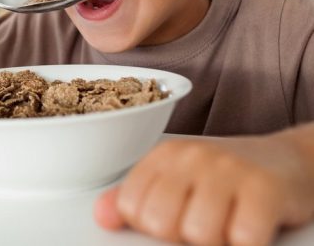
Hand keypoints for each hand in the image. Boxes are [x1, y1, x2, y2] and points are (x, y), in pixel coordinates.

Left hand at [94, 131, 313, 244]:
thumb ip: (137, 198)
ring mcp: (229, 169)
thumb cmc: (228, 178)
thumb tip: (101, 216)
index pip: (132, 206)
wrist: (291, 161)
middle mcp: (193, 156)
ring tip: (230, 223)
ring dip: (218, 241)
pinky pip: (243, 238)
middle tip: (205, 223)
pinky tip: (253, 226)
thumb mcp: (179, 180)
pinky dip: (248, 243)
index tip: (175, 217)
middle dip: (181, 236)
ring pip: (199, 233)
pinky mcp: (266, 188)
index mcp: (165, 155)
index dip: (151, 226)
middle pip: (159, 222)